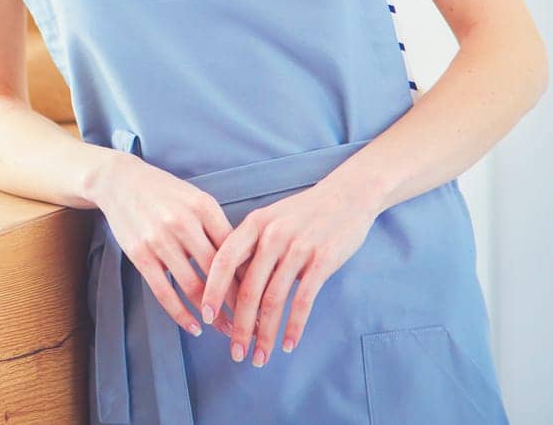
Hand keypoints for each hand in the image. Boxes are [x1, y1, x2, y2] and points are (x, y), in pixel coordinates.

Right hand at [91, 150, 237, 337]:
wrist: (119, 181)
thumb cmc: (164, 192)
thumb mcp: (196, 199)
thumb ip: (217, 228)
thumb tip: (244, 266)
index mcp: (203, 207)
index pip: (235, 250)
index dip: (251, 278)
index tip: (264, 299)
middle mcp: (182, 223)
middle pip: (218, 272)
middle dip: (238, 303)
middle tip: (253, 324)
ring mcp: (159, 240)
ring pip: (193, 287)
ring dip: (213, 315)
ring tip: (228, 330)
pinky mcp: (139, 255)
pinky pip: (164, 292)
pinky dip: (181, 314)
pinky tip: (195, 327)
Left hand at [200, 180, 377, 366]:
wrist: (346, 195)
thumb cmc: (302, 212)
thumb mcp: (269, 219)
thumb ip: (250, 247)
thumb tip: (230, 285)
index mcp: (254, 224)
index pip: (224, 260)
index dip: (213, 290)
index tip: (206, 317)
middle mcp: (272, 236)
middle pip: (248, 288)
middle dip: (239, 325)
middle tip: (234, 352)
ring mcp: (297, 248)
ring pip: (274, 299)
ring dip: (265, 333)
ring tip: (259, 357)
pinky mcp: (322, 261)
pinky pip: (303, 301)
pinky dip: (294, 326)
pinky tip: (288, 345)